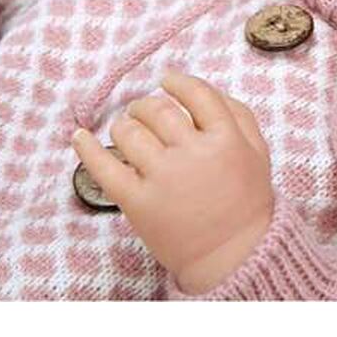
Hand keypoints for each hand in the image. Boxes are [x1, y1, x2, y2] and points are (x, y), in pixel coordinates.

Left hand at [73, 70, 273, 294]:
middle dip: (146, 105)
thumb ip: (239, 115)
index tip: (167, 81)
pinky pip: (104, 168)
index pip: (196, 93)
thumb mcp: (258, 152)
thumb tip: (205, 90)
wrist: (233, 255)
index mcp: (226, 138)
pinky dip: (86, 148)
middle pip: (158, 109)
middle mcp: (193, 153)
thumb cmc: (245, 202)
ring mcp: (163, 178)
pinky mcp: (138, 202)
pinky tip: (79, 136)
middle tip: (143, 111)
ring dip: (124, 124)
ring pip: (129, 132)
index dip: (177, 82)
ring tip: (127, 130)